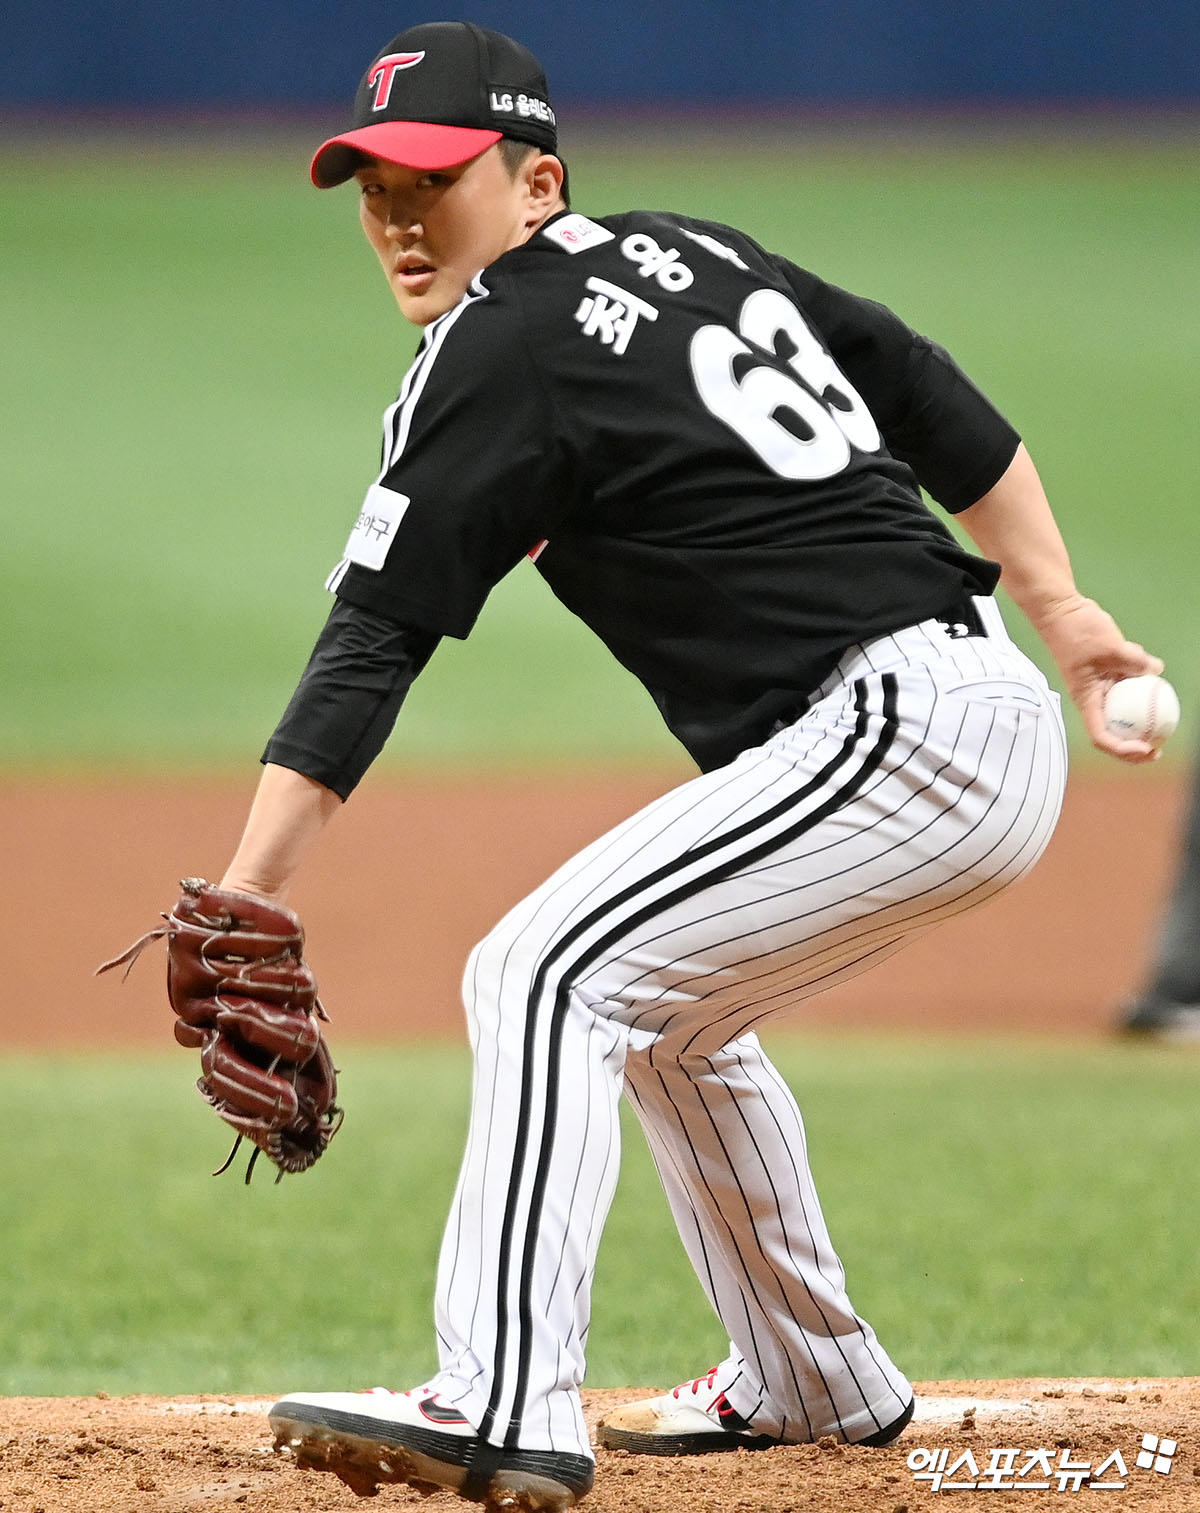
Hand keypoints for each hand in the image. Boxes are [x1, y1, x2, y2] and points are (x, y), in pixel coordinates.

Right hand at [1032, 594, 1164, 762]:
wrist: (1061, 609)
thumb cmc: (1076, 631)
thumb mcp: (1109, 647)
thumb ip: (1135, 662)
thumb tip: (1156, 671)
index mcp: (1087, 700)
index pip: (1102, 736)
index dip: (1123, 749)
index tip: (1146, 749)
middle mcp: (1092, 698)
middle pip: (1114, 730)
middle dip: (1137, 743)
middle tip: (1160, 745)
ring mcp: (1100, 685)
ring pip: (1124, 707)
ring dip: (1143, 710)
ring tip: (1164, 709)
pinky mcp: (1108, 671)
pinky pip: (1129, 681)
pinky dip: (1142, 678)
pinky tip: (1152, 666)